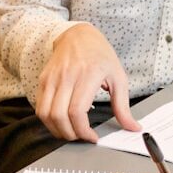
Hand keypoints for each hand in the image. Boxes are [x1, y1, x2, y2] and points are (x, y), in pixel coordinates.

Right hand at [35, 24, 141, 141]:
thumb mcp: (118, 78)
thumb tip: (133, 127)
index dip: (83, 131)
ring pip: (45, 114)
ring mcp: (52, 78)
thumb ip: (123, 106)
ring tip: (71, 132)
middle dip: (70, 134)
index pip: (77, 111)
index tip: (92, 137)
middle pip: (59, 116)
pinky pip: (40, 107)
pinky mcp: (43, 80)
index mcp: (87, 75)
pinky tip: (61, 122)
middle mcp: (66, 76)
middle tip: (81, 137)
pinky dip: (49, 120)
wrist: (78, 35)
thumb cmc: (100, 55)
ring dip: (56, 130)